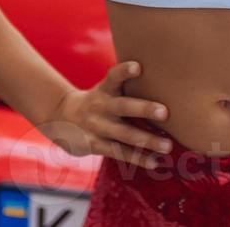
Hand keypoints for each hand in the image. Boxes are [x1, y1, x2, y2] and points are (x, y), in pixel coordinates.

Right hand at [38, 60, 174, 168]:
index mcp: (105, 89)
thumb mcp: (107, 88)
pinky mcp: (94, 145)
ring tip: (167, 146)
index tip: (137, 67)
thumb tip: (169, 80)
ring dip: (147, 141)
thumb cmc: (99, 100)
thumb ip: (128, 84)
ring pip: (124, 134)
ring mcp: (97, 127)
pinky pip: (119, 153)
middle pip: (123, 106)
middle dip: (144, 109)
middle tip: (165, 112)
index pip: (114, 76)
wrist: (61, 116)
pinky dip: (137, 158)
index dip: (124, 71)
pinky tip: (154, 162)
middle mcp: (101, 106)